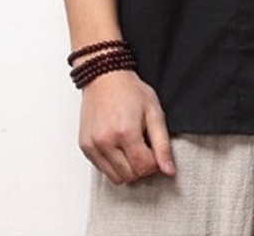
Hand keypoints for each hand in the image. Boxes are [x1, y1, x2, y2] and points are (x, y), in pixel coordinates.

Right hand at [78, 68, 175, 184]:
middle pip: (130, 176)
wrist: (105, 77)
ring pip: (115, 177)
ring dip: (127, 168)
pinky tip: (118, 146)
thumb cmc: (130, 91)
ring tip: (131, 146)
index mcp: (125, 132)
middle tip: (144, 147)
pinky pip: (102, 169)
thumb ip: (163, 144)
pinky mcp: (84, 146)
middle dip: (141, 166)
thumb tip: (169, 170)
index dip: (155, 163)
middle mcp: (105, 141)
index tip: (155, 150)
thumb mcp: (154, 112)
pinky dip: (113, 164)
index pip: (144, 168)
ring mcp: (92, 145)